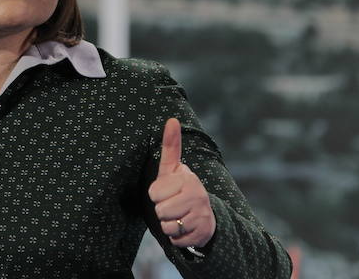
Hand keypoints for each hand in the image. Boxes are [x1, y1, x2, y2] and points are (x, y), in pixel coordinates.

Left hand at [148, 118, 215, 248]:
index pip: (154, 193)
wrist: (205, 215)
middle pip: (160, 211)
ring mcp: (201, 215)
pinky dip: (176, 237)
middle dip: (162, 210)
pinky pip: (175, 239)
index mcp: (187, 178)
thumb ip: (171, 146)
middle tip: (173, 205)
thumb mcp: (173, 169)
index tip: (167, 191)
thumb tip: (172, 119)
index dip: (156, 194)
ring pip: (167, 226)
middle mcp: (197, 195)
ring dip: (169, 224)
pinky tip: (185, 228)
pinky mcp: (201, 234)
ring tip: (179, 216)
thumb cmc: (181, 188)